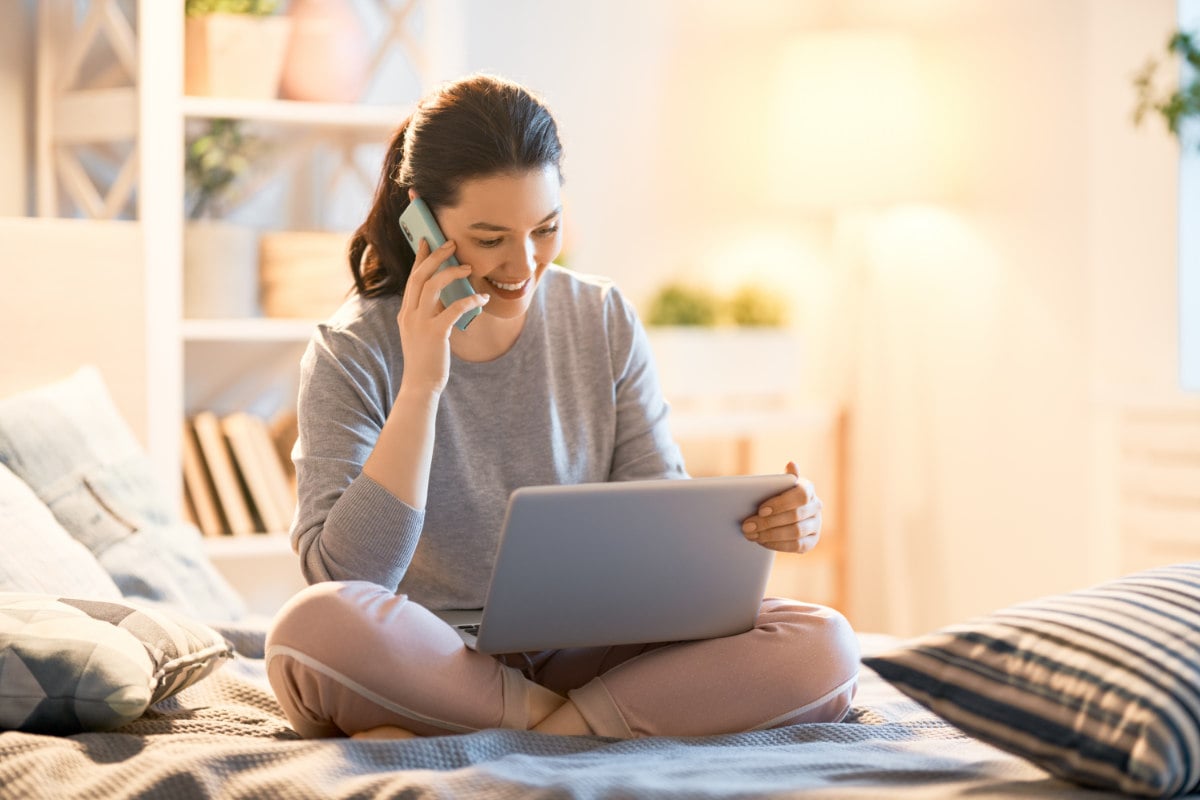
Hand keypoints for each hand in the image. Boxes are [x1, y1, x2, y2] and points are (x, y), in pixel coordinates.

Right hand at [396, 239, 489, 393]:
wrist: (420, 385)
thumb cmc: (426, 360)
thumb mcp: (422, 334)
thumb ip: (429, 315)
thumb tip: (448, 298)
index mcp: (406, 313)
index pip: (412, 279)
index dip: (420, 258)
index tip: (426, 241)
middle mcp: (409, 314)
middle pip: (420, 276)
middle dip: (436, 256)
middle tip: (451, 243)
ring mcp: (420, 323)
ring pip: (433, 286)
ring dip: (452, 272)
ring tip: (468, 267)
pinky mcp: (435, 333)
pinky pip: (453, 308)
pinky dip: (469, 300)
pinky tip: (481, 298)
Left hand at [741, 462, 821, 553]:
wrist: (783, 515)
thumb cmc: (776, 496)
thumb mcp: (777, 485)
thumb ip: (783, 478)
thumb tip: (792, 464)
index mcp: (808, 489)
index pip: (801, 495)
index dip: (781, 503)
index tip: (760, 510)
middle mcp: (816, 506)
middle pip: (795, 516)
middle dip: (768, 523)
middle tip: (747, 526)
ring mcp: (816, 525)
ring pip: (795, 532)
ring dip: (770, 535)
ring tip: (751, 534)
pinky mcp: (812, 541)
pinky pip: (796, 545)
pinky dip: (777, 544)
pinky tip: (761, 541)